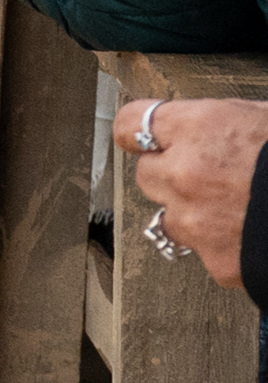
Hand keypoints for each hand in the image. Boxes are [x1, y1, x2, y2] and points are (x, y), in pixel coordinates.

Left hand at [114, 98, 267, 291]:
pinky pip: (204, 250)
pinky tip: (251, 234)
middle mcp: (185, 173)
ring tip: (235, 207)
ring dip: (192, 212)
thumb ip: (230, 122)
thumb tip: (214, 126)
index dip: (138, 131)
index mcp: (200, 128)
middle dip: (170, 173)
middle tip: (208, 175)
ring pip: (170, 216)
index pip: (131, 123)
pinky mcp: (215, 260)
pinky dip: (221, 245)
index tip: (144, 136)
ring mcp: (196, 221)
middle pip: (147, 173)